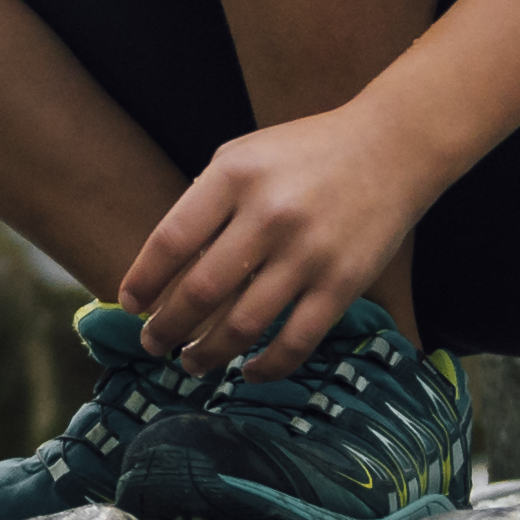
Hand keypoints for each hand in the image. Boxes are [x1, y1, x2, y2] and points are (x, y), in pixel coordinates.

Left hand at [117, 103, 438, 376]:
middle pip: (201, 291)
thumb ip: (205, 203)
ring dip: (209, 353)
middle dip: (167, 328)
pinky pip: (297, 340)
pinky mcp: (343, 284)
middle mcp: (269, 215)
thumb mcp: (243, 157)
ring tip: (190, 363)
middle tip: (152, 345)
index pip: (171, 241)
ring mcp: (308, 253)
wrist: (390, 148)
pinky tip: (248, 372)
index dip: (144, 280)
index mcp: (234, 176)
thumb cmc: (305, 153)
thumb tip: (165, 269)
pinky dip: (268, 366)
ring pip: (244, 324)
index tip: (129, 305)